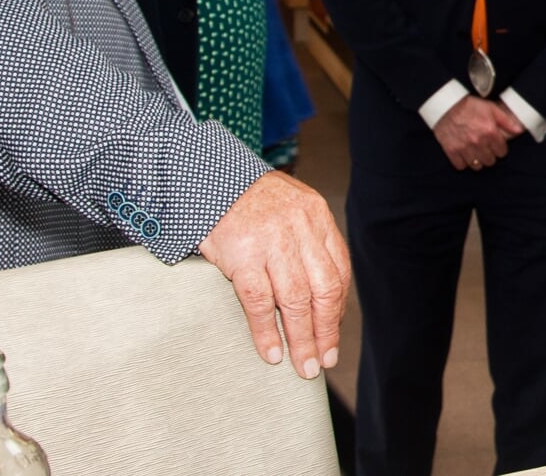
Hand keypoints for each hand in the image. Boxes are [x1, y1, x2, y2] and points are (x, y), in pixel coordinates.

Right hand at [197, 171, 350, 379]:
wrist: (206, 179)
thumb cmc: (248, 199)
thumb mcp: (290, 207)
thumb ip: (307, 240)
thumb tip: (319, 292)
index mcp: (316, 216)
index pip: (339, 270)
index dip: (337, 308)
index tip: (333, 334)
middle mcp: (299, 228)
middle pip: (323, 290)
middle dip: (326, 331)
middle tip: (325, 360)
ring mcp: (271, 242)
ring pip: (296, 301)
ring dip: (302, 339)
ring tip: (304, 366)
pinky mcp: (242, 256)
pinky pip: (260, 302)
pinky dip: (268, 332)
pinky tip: (273, 352)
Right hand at [434, 95, 523, 170]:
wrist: (446, 105)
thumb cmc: (469, 105)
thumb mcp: (491, 108)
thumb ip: (506, 121)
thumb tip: (519, 131)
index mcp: (490, 132)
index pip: (502, 152)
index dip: (500, 149)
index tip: (496, 145)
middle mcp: (478, 142)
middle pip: (490, 161)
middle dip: (490, 155)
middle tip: (486, 149)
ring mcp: (464, 148)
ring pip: (477, 166)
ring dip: (478, 160)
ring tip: (476, 153)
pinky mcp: (451, 151)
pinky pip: (461, 166)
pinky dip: (463, 162)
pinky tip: (464, 155)